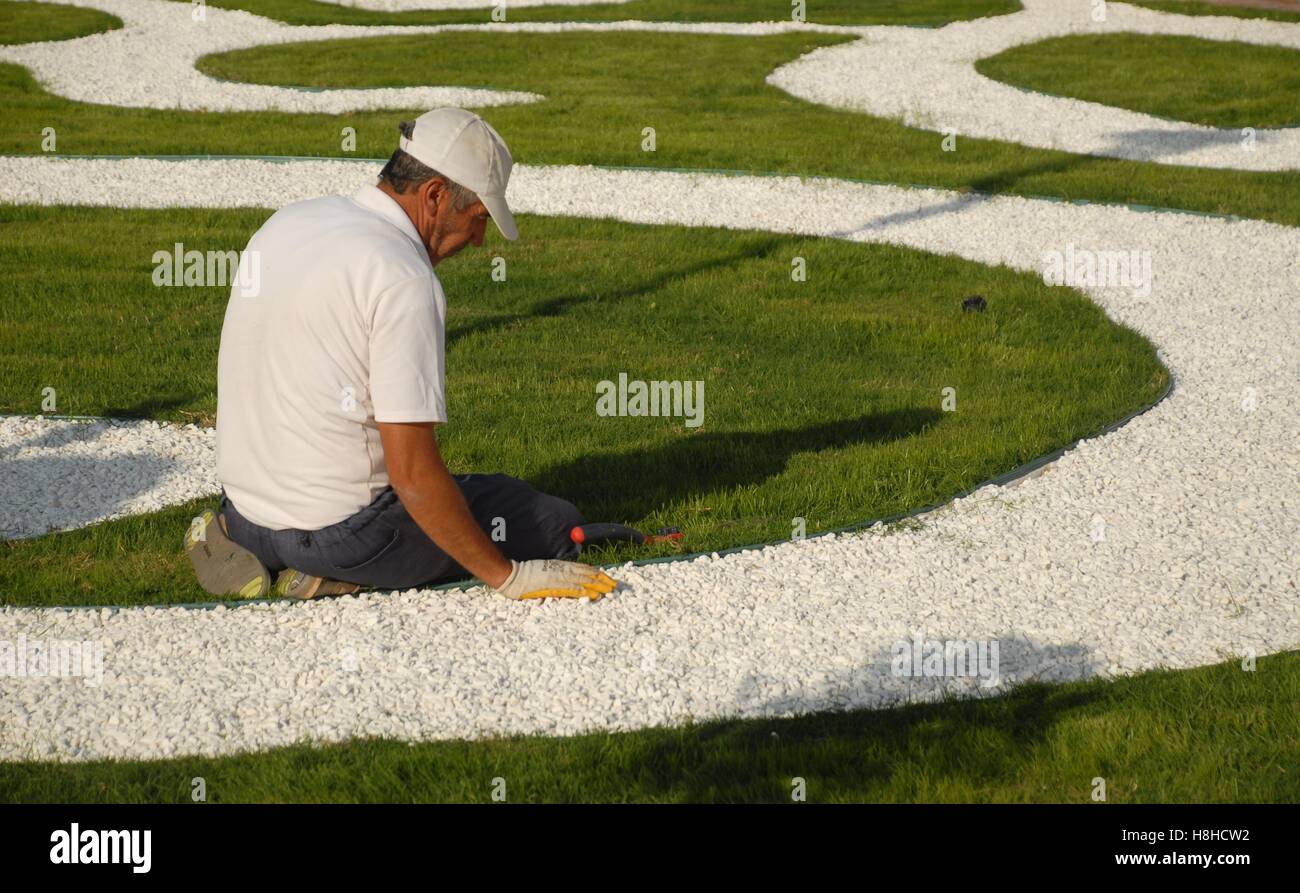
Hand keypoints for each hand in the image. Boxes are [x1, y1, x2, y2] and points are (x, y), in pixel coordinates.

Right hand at [495, 559, 617, 600]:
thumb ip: (555, 576)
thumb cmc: (524, 575)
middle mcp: (562, 569)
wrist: (510, 574)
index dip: (597, 573)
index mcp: (560, 566)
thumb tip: (567, 583)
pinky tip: (592, 594)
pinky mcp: (553, 585)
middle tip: (615, 586)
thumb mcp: (543, 572)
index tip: (607, 578)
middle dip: (602, 580)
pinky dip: (583, 591)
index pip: (583, 569)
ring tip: (609, 590)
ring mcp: (558, 577)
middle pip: (587, 573)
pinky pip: (571, 588)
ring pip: (583, 580)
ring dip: (597, 585)